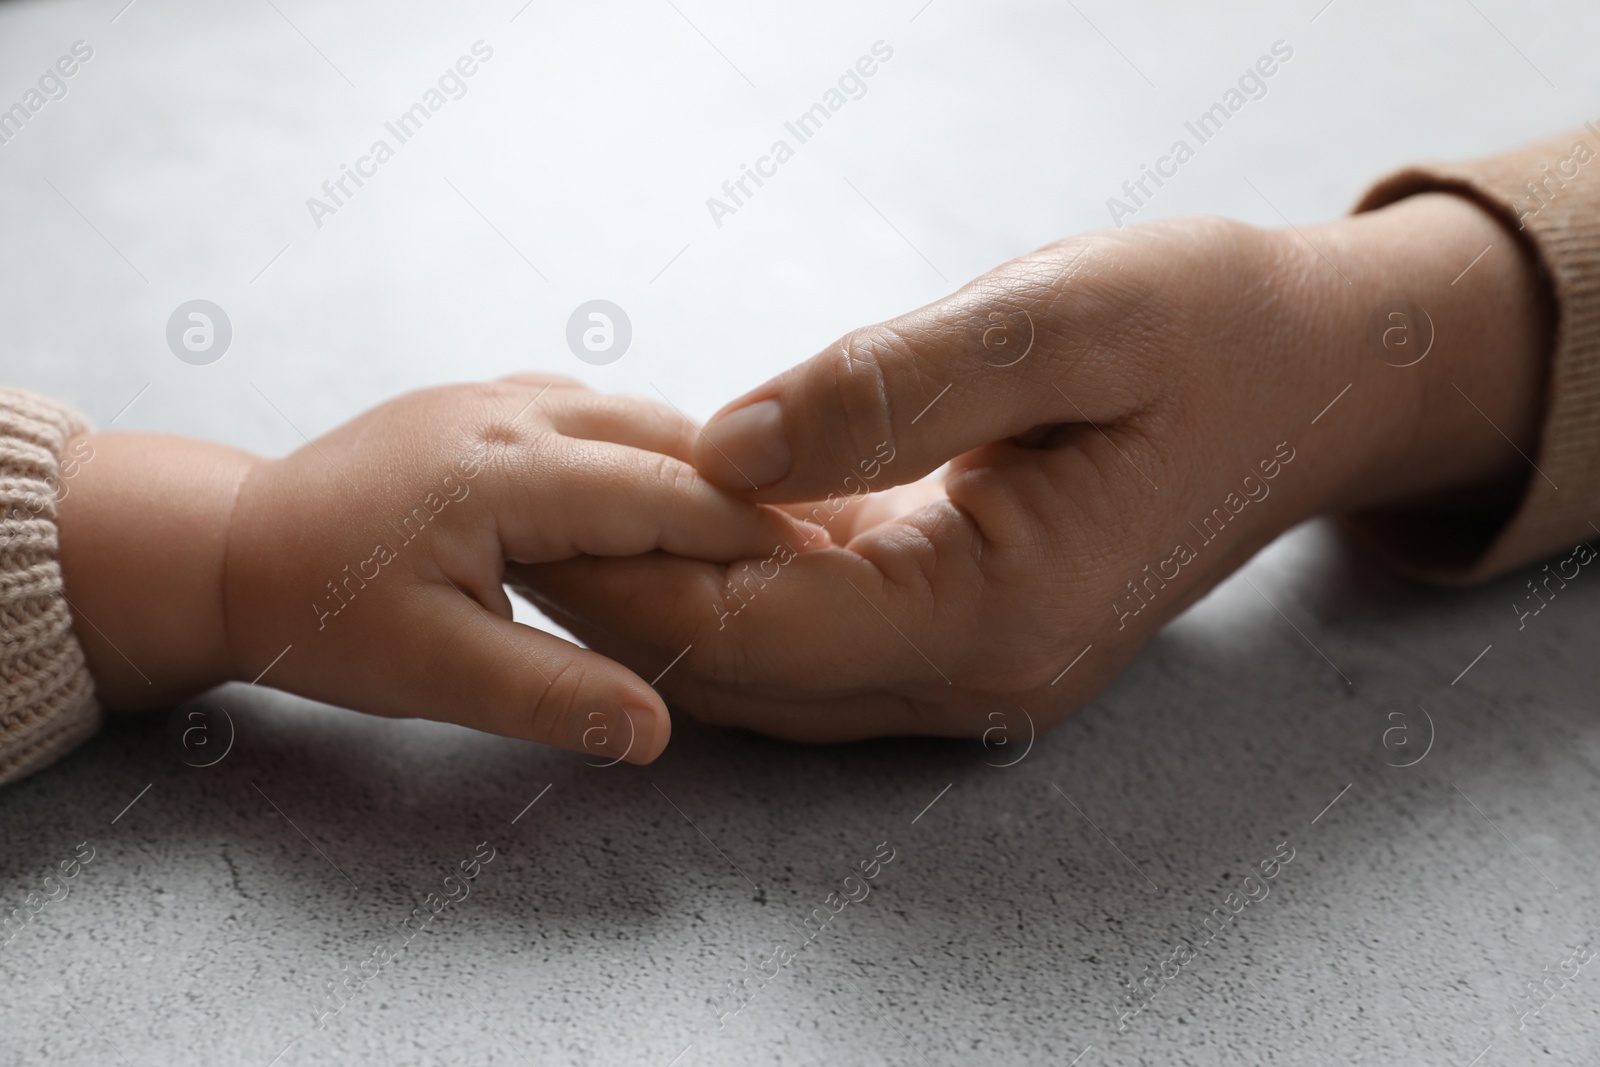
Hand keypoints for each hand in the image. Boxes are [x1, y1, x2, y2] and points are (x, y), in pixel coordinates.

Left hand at [57, 376, 822, 763]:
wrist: (227, 548)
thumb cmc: (320, 615)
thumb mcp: (429, 674)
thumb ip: (549, 695)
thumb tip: (658, 730)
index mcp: (508, 472)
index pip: (668, 494)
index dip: (754, 534)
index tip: (826, 567)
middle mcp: (513, 413)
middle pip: (669, 439)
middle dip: (748, 493)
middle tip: (818, 543)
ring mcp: (498, 395)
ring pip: (638, 414)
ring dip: (705, 466)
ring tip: (762, 521)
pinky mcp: (486, 402)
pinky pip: (599, 411)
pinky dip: (654, 447)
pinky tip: (672, 487)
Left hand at [516, 193, 1548, 741]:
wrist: (1317, 378)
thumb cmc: (1212, 330)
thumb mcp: (1061, 323)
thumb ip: (891, 391)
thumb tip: (726, 449)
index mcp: (995, 610)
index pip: (754, 629)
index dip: (629, 576)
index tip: (529, 510)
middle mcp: (978, 675)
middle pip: (746, 672)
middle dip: (626, 599)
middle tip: (522, 511)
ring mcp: (975, 669)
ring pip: (774, 668)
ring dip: (674, 597)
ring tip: (579, 508)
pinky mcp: (968, 632)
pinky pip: (824, 632)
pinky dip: (745, 582)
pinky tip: (692, 511)